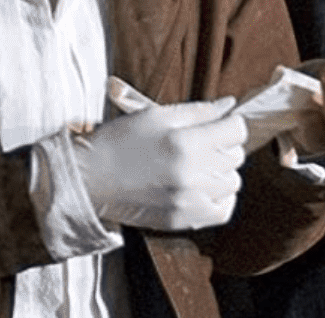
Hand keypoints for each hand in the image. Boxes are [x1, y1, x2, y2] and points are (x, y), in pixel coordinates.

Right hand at [72, 96, 247, 230]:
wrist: (86, 180)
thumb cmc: (119, 141)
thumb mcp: (156, 115)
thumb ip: (199, 111)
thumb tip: (230, 105)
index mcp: (185, 143)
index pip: (238, 131)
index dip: (229, 124)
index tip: (218, 125)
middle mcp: (191, 174)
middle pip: (236, 156)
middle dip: (224, 146)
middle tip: (202, 144)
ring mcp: (188, 201)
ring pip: (232, 182)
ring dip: (221, 172)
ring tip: (198, 166)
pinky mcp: (181, 220)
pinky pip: (223, 210)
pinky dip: (220, 198)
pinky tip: (203, 188)